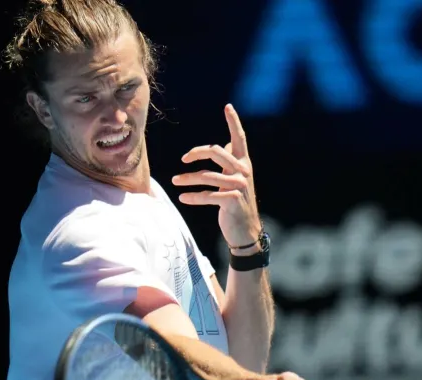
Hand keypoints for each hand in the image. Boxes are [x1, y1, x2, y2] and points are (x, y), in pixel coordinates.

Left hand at [172, 104, 260, 247]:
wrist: (246, 230)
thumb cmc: (237, 202)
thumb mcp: (236, 179)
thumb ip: (232, 162)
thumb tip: (227, 145)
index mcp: (244, 163)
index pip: (240, 138)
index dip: (234, 122)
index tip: (228, 106)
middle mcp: (243, 171)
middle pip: (216, 152)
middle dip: (197, 153)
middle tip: (183, 159)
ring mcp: (239, 186)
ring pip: (207, 176)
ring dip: (187, 179)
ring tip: (175, 181)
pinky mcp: (231, 201)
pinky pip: (207, 195)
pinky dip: (193, 197)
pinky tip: (183, 198)